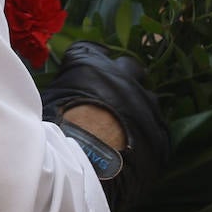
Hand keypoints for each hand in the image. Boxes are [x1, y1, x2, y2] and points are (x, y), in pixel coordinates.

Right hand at [40, 42, 169, 211]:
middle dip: (123, 79)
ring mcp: (146, 105)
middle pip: (129, 68)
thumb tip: (64, 93)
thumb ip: (64, 88)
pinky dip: (147, 135)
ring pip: (148, 99)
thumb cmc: (59, 129)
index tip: (88, 70)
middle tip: (111, 97)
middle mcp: (123, 78)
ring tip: (124, 127)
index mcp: (91, 65)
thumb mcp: (50, 99)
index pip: (91, 50)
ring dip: (138, 108)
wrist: (86, 161)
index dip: (90, 59)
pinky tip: (133, 148)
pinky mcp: (160, 134)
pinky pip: (158, 130)